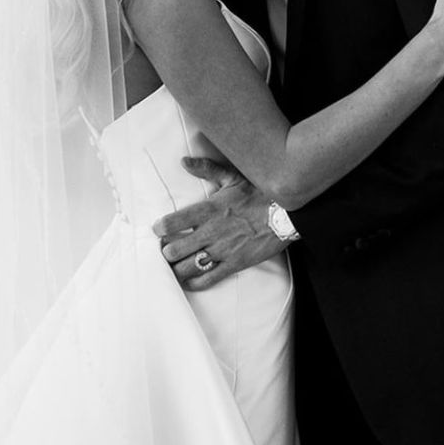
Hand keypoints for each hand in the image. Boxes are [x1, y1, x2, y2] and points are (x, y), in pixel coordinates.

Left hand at [152, 157, 284, 290]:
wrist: (286, 214)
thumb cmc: (259, 194)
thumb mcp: (232, 177)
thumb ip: (206, 169)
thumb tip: (184, 161)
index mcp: (209, 209)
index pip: (174, 222)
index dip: (160, 228)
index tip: (158, 229)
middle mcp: (212, 232)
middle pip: (175, 250)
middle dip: (166, 251)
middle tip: (165, 249)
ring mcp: (223, 251)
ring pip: (188, 267)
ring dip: (176, 268)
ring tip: (173, 265)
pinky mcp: (234, 264)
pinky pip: (208, 279)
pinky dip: (194, 282)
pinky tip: (188, 280)